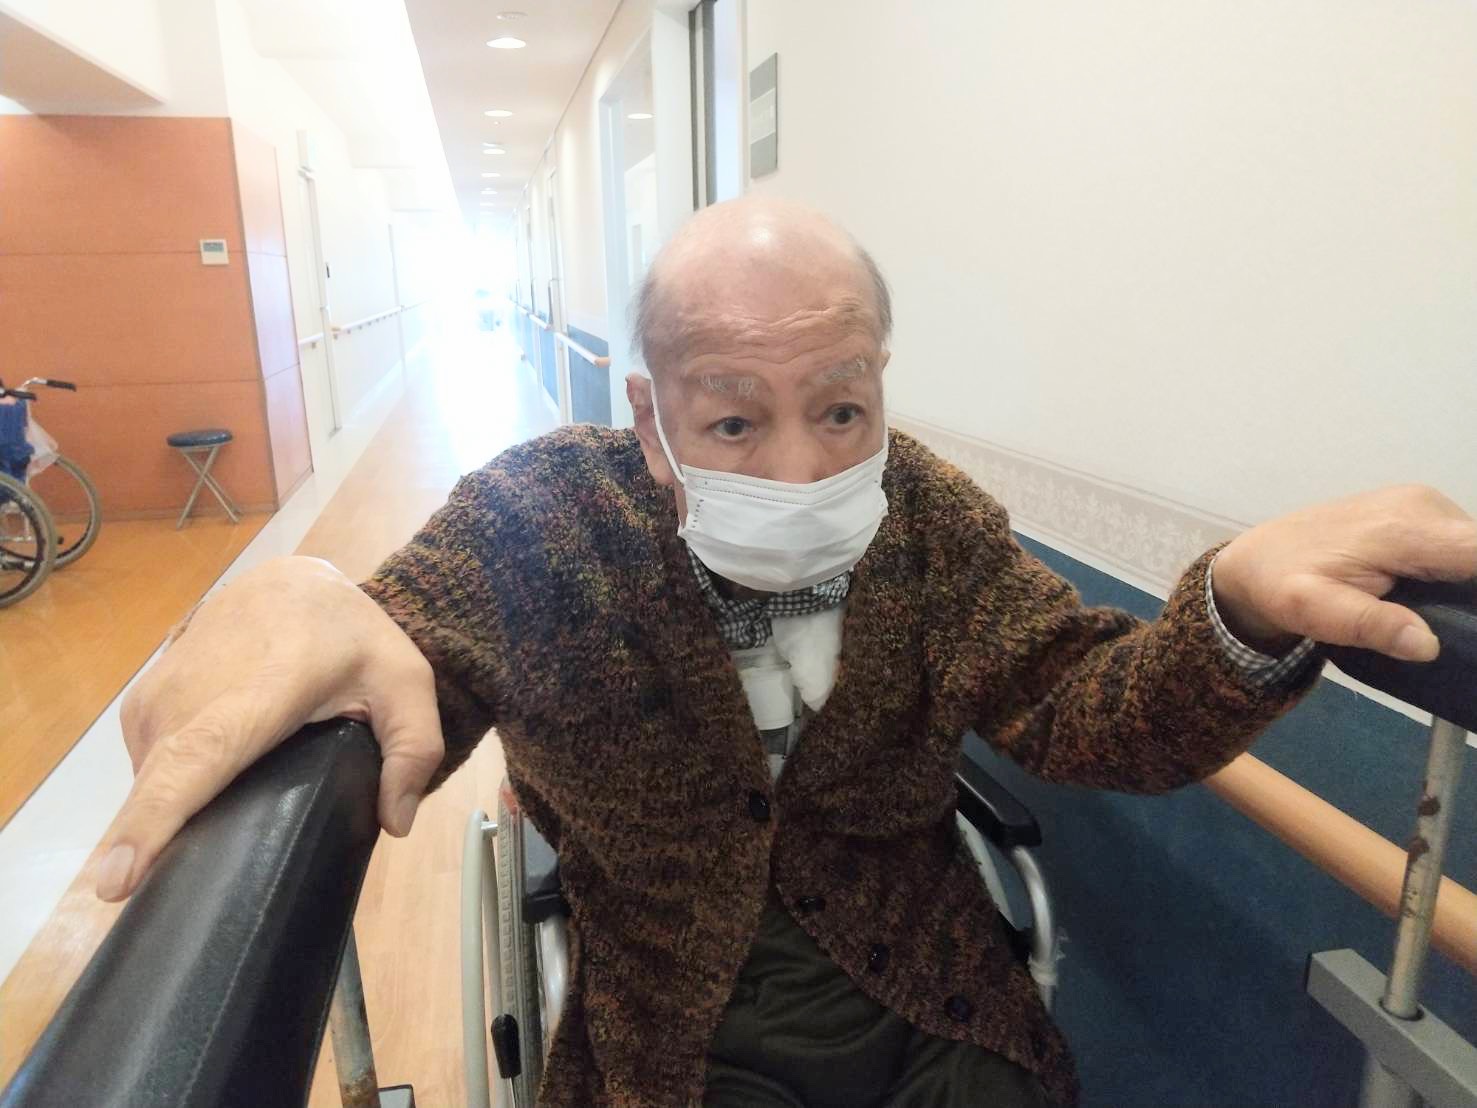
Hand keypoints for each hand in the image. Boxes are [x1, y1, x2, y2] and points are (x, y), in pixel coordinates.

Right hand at [96, 556, 443, 901]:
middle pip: (159, 789)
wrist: (295, 580)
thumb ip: (414, 750)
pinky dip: (167, 789)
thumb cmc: (352, 637)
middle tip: (206, 883)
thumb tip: (396, 824)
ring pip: (150, 781)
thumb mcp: (405, 683)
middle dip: (161, 849)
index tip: (116, 880)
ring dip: (174, 815)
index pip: (191, 762)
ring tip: (225, 824)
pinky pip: (145, 764)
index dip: (151, 821)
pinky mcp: (140, 699)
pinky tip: (204, 796)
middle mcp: (190, 695)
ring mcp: (157, 694)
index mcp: (256, 695)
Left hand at [1213, 485, 1476, 661]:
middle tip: (1452, 627)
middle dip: (1473, 593)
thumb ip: (1370, 625)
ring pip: (1473, 549)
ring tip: (1436, 616)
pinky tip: (1432, 597)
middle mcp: (1423, 505)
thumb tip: (1426, 644)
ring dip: (1467, 584)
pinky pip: (1460, 543)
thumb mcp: (1315, 612)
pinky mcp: (1421, 511)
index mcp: (1404, 529)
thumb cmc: (1282, 584)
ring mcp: (1423, 504)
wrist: (1258, 558)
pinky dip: (1457, 572)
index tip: (1471, 621)